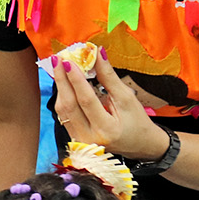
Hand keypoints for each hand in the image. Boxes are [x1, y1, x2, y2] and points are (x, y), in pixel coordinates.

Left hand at [50, 52, 169, 160]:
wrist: (140, 145)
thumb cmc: (137, 122)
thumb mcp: (127, 98)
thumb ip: (109, 77)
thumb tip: (98, 54)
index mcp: (107, 130)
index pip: (86, 100)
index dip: (76, 79)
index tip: (68, 61)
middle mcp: (90, 138)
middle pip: (69, 105)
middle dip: (62, 80)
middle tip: (58, 59)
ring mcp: (80, 141)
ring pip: (63, 111)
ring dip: (60, 87)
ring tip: (58, 67)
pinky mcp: (75, 139)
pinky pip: (64, 116)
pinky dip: (63, 97)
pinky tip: (63, 83)